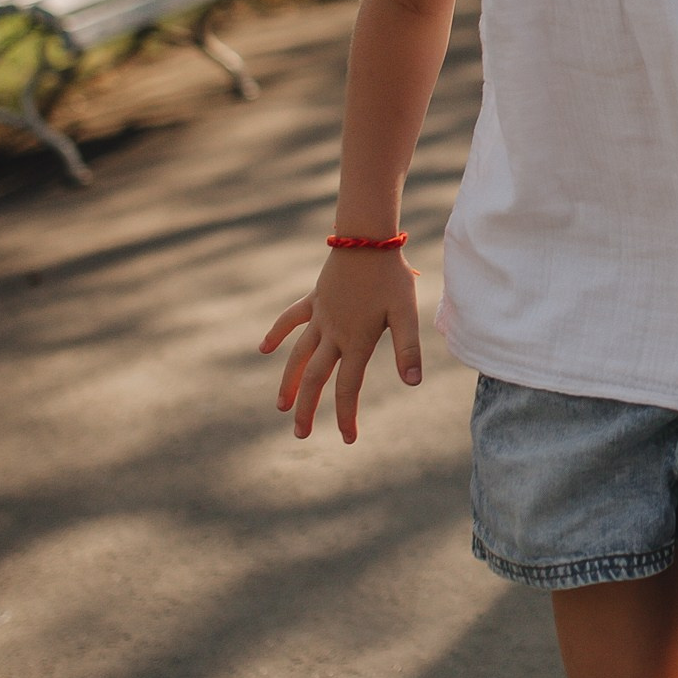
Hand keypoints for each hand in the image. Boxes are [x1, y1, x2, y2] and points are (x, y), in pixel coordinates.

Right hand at [261, 246, 421, 442]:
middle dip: (308, 408)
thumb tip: (413, 383)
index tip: (347, 439)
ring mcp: (319, 316)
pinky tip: (264, 349)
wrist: (367, 238)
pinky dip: (277, 334)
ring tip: (281, 406)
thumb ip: (408, 349)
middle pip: (314, 378)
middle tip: (300, 434)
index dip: (346, 415)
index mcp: (357, 341)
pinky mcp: (314, 299)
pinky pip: (290, 319)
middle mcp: (333, 333)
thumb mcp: (406, 313)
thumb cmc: (391, 276)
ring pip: (298, 355)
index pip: (348, 388)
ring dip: (289, 382)